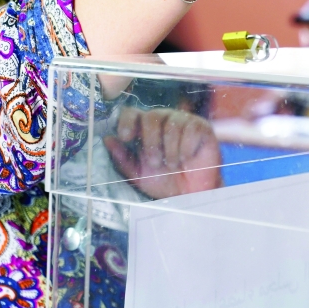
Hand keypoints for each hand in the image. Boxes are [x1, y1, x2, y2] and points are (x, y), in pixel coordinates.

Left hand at [103, 107, 221, 198]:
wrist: (191, 195)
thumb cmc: (164, 182)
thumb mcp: (138, 174)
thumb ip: (123, 158)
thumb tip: (107, 139)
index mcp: (145, 128)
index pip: (132, 112)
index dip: (127, 121)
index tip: (125, 137)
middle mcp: (163, 119)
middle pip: (152, 116)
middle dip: (151, 142)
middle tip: (155, 163)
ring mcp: (183, 121)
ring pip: (171, 124)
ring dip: (170, 150)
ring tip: (174, 164)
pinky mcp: (201, 127)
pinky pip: (190, 130)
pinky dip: (186, 148)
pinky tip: (187, 158)